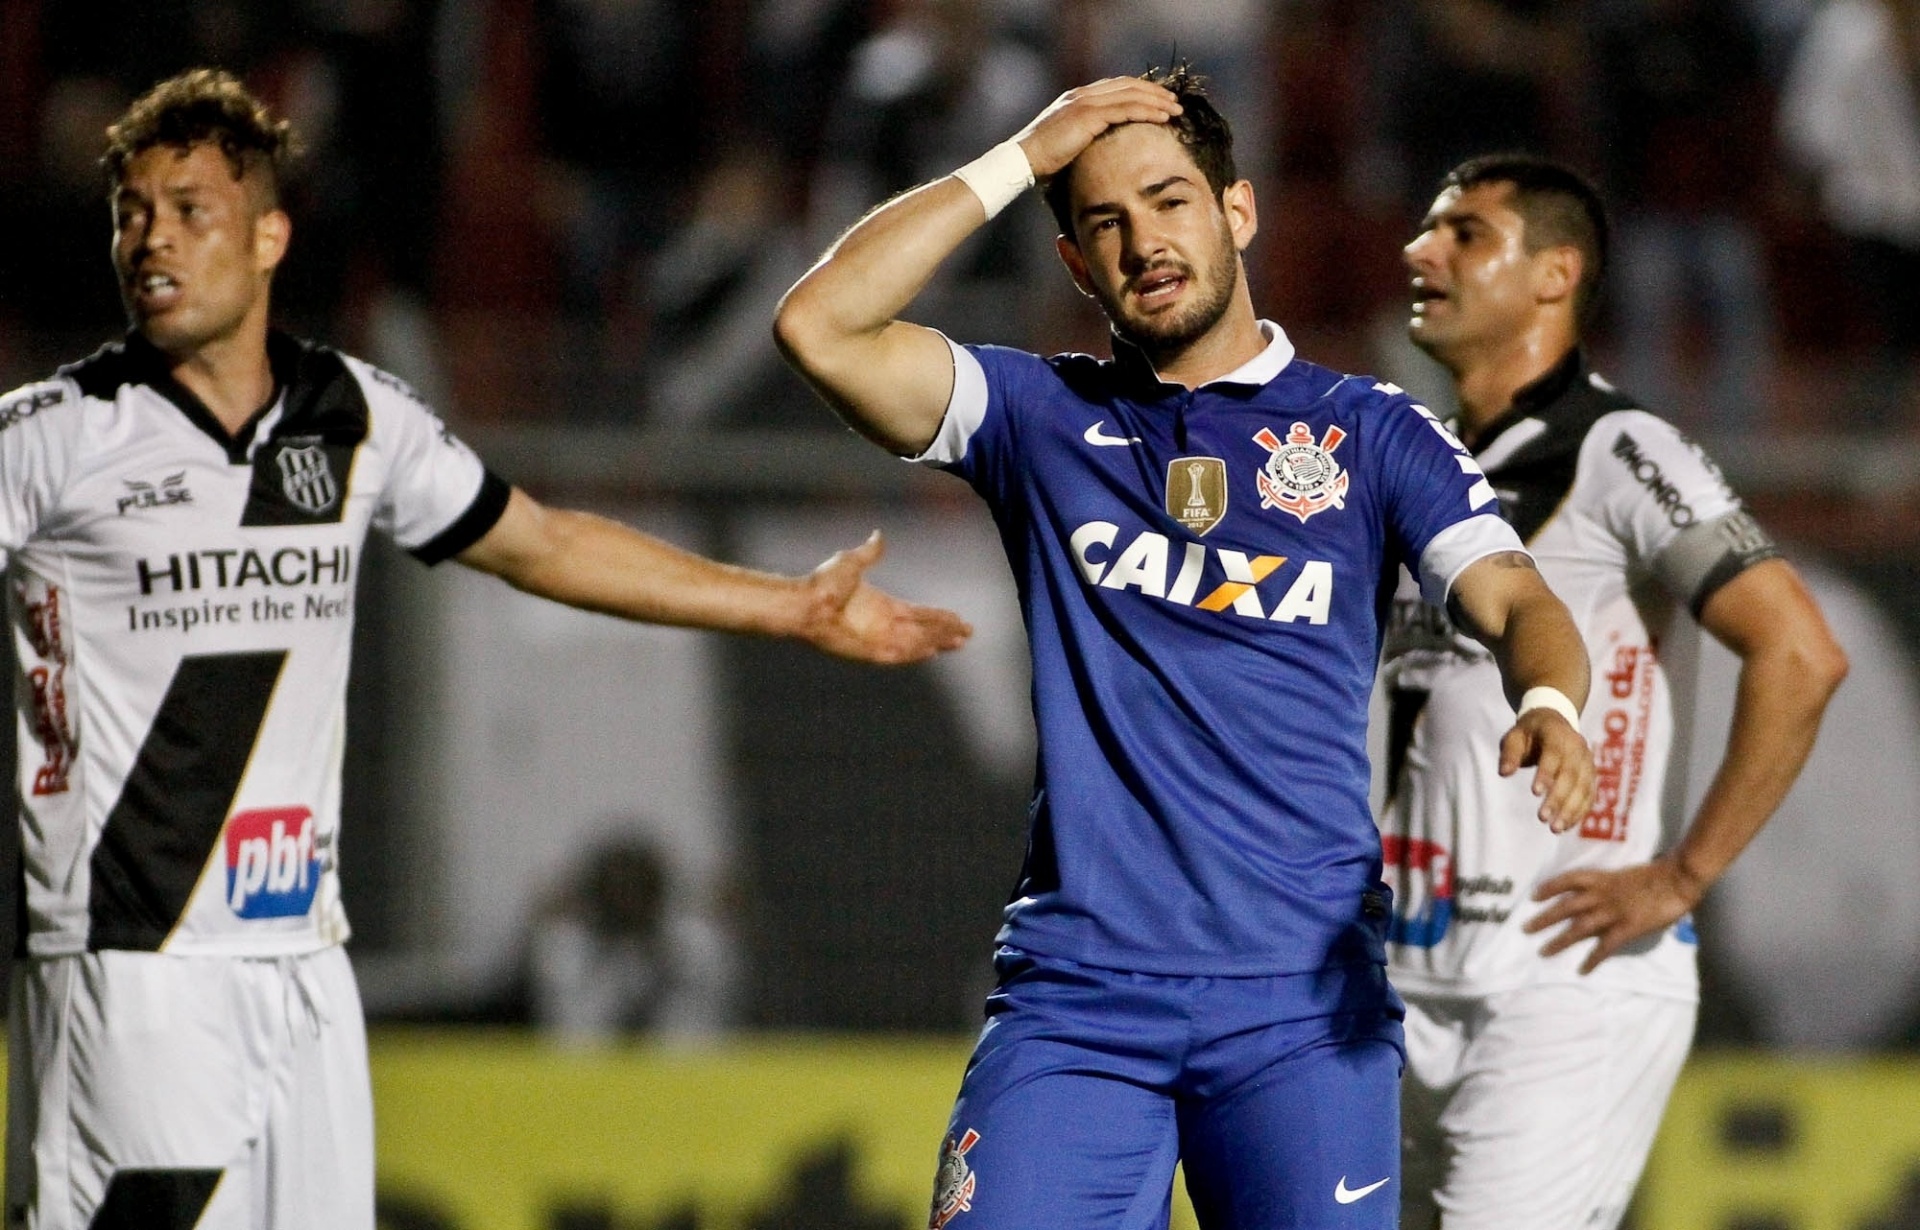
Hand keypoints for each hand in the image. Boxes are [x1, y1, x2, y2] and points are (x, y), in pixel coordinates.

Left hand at [796, 531, 971, 663]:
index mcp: (882, 605)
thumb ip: (870, 552)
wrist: (805, 602)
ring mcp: (877, 638)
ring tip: (959, 642)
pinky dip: (916, 653)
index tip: (958, 619)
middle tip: (968, 634)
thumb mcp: (851, 561)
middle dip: (946, 632)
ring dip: (938, 642)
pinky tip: (933, 651)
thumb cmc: (822, 583)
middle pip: (924, 630)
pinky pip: (899, 655)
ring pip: (917, 642)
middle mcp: (883, 624)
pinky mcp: (869, 650)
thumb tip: (879, 536)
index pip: (919, 613)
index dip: (940, 617)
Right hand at [1011, 77, 1182, 179]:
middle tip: (1173, 102)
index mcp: (1076, 98)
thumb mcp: (1066, 145)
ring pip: (1131, 95)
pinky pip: (1126, 109)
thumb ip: (1083, 139)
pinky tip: (1163, 117)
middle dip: (1153, 92)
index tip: (1157, 100)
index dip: (1139, 91)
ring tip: (1175, 109)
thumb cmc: (1041, 161)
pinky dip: (1148, 111)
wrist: (1022, 161)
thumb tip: (1101, 152)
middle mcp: (1082, 95)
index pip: (1115, 87)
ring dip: (1156, 101)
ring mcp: (1085, 102)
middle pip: (1127, 85)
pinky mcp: (1088, 115)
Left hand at [1497, 708, 1594, 832]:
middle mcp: (1578, 748)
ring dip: (1571, 810)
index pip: (1554, 755)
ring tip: (1555, 828)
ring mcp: (1588, 762)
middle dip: (1558, 798)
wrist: (1554, 722)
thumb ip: (1509, 753)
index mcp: (1558, 735)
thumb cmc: (1529, 733)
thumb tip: (1504, 773)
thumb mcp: (1514, 736)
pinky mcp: (1591, 775)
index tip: (1534, 793)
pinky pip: (1589, 795)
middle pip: (1571, 775)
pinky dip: (1579, 812)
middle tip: (1542, 818)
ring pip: (1584, 788)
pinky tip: (1565, 826)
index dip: (1546, 773)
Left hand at [1524, 856, 1704, 973]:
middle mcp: (1602, 894)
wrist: (1677, 877)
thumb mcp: (1625, 874)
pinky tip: (1582, 970)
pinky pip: (1605, 946)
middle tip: (1524, 929)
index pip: (1568, 880)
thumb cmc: (1656, 874)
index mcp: (1602, 878)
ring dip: (1559, 940)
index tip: (1533, 896)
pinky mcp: (1627, 928)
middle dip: (1544, 918)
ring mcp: (1613, 912)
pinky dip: (1592, 959)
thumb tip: (1599, 894)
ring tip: (1543, 952)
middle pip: (1565, 907)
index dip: (1549, 887)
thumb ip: (1610, 885)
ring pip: (1579, 927)